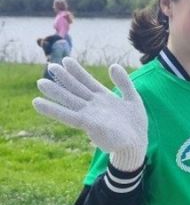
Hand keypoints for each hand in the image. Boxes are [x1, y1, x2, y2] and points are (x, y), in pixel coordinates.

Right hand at [33, 58, 147, 170]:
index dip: (77, 71)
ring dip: (55, 92)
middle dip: (63, 78)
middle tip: (50, 66)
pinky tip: (39, 103)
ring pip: (69, 100)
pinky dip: (53, 110)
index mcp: (103, 98)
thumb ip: (124, 82)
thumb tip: (113, 65)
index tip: (66, 60)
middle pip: (75, 89)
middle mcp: (93, 105)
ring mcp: (89, 114)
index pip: (87, 81)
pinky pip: (67, 116)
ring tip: (40, 82)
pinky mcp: (87, 124)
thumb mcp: (133, 98)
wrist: (136, 145)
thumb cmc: (135, 124)